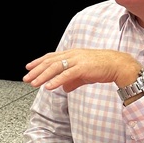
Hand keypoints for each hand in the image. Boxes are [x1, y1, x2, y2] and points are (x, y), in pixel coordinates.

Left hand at [23, 49, 140, 92]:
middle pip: (50, 62)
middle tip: (26, 78)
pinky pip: (66, 75)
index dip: (38, 62)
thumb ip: (72, 81)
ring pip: (55, 68)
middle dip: (36, 70)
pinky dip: (56, 80)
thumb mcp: (84, 75)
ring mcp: (77, 60)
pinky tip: (48, 87)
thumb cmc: (102, 68)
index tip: (29, 67)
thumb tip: (64, 88)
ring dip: (42, 76)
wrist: (118, 65)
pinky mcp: (83, 68)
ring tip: (33, 83)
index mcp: (72, 54)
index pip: (51, 57)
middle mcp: (72, 55)